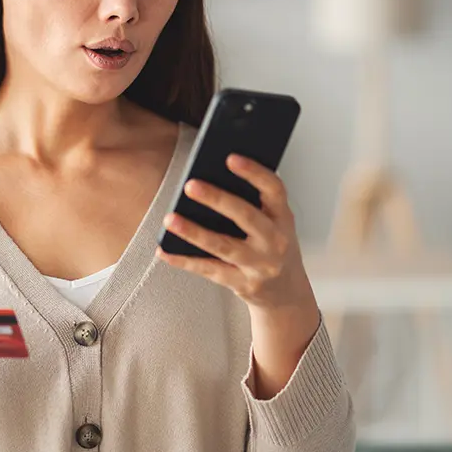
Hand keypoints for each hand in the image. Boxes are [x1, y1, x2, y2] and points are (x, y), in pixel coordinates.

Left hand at [155, 154, 314, 313]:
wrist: (286, 293)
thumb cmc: (272, 247)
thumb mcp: (273, 223)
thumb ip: (251, 203)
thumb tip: (209, 179)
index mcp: (282, 218)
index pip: (273, 189)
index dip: (254, 172)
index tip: (230, 158)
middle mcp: (275, 241)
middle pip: (246, 216)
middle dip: (217, 199)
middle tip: (191, 185)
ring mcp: (260, 265)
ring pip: (223, 246)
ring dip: (194, 232)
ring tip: (171, 219)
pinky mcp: (244, 284)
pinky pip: (210, 270)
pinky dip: (184, 261)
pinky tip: (165, 250)